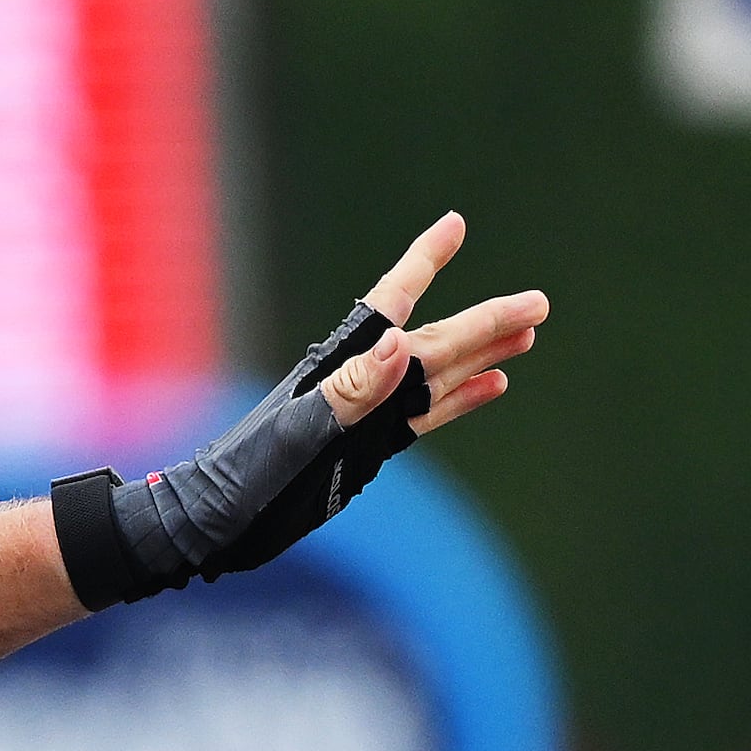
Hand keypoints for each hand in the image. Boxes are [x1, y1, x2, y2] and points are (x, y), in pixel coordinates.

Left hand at [56, 214, 549, 608]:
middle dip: (486, 321)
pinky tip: (494, 386)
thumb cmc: (240, 480)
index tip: (454, 224)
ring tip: (529, 336)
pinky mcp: (366, 449)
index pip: (391, 304)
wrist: (209, 526)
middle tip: (541, 303)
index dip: (422, 263)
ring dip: (483, 355)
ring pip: (438, 376)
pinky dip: (461, 399)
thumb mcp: (294, 435)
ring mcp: (364, 417)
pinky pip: (424, 415)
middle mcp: (356, 387)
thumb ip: (348, 392)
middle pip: (434, 342)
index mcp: (338, 371)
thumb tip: (401, 344)